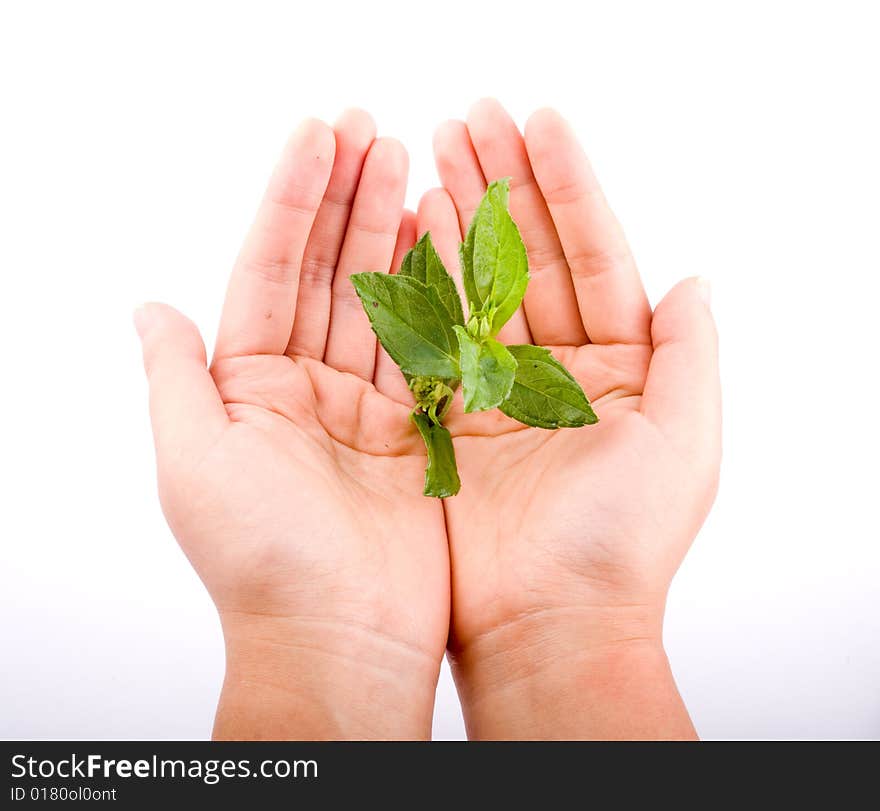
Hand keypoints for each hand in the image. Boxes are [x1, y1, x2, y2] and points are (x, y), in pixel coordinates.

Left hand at [135, 112, 448, 739]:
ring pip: (379, 300)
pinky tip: (441, 241)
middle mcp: (303, 388)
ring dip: (391, 233)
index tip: (319, 136)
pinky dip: (435, 293)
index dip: (291, 201)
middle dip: (346, 200)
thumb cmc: (258, 558)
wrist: (339, 638)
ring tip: (408, 165)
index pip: (269, 271)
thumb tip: (149, 307)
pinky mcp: (414, 431)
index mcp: (247, 387)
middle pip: (326, 274)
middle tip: (373, 130)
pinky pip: (426, 348)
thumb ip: (176, 378)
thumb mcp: (194, 463)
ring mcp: (362, 406)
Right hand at [420, 100, 719, 738]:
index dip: (568, 187)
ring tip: (434, 148)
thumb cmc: (622, 540)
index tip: (539, 123)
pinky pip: (436, 333)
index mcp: (624, 364)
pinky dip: (424, 278)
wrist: (548, 621)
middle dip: (503, 182)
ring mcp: (503, 387)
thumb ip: (692, 356)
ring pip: (479, 283)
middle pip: (531, 255)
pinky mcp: (453, 415)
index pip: (595, 254)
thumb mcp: (684, 443)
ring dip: (459, 215)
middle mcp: (563, 367)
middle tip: (471, 116)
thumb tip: (693, 280)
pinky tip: (411, 226)